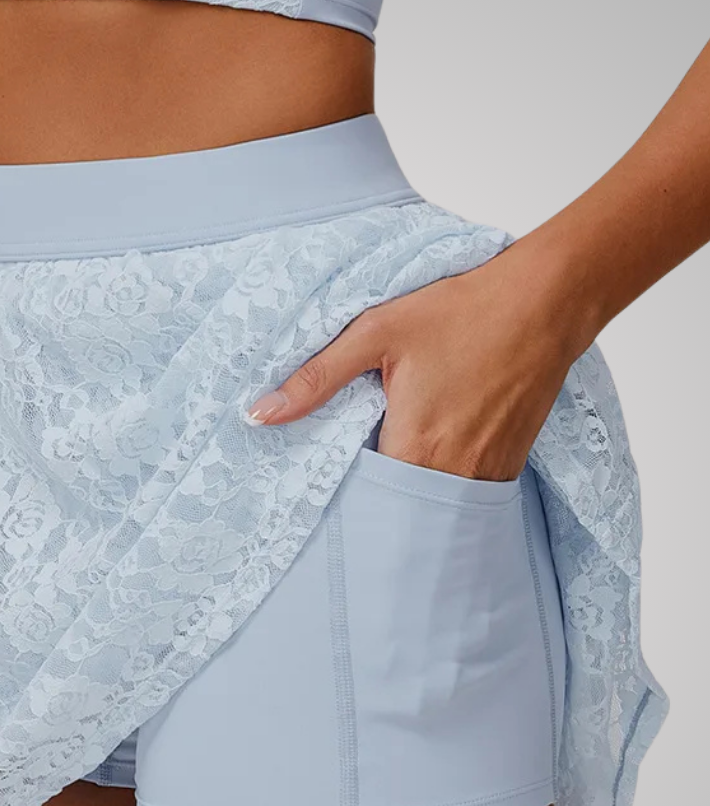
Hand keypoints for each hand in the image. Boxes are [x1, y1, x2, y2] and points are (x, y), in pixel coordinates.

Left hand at [245, 241, 593, 481]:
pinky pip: (463, 490)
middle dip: (371, 493)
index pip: (361, 498)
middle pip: (396, 504)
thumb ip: (316, 378)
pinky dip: (440, 479)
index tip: (323, 478)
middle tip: (354, 463)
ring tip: (391, 452)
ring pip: (431, 502)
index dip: (340, 491)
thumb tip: (257, 415)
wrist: (547, 300)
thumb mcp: (376, 331)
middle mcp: (453, 474)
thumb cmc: (461, 310)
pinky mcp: (509, 464)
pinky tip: (430, 446)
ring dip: (407, 488)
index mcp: (414, 448)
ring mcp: (487, 473)